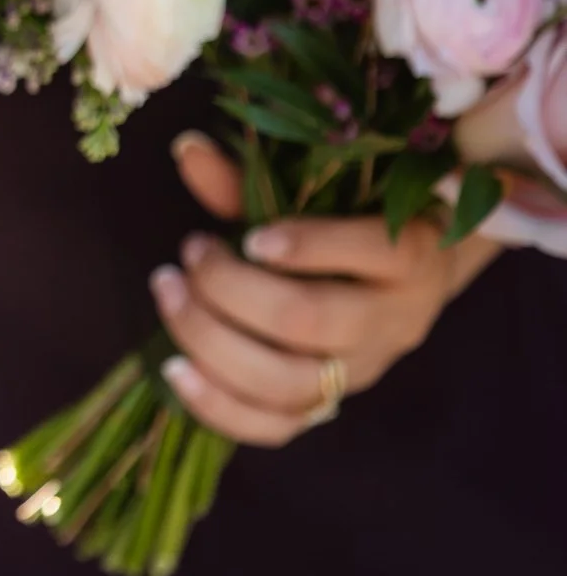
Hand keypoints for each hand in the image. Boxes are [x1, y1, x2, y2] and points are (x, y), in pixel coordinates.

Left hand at [150, 131, 502, 445]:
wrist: (405, 284)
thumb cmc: (347, 223)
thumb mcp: (319, 196)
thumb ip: (252, 179)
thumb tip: (186, 148)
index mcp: (409, 255)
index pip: (374, 251)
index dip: (307, 245)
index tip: (247, 235)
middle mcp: (393, 320)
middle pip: (311, 321)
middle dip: (229, 288)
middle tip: (189, 254)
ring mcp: (362, 372)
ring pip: (288, 380)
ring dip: (210, 338)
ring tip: (167, 292)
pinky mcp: (328, 407)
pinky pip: (275, 428)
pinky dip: (218, 405)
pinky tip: (174, 370)